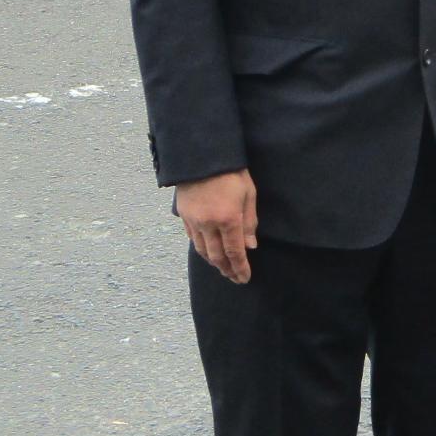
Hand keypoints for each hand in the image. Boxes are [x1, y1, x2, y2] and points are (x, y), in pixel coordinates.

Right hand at [178, 169, 257, 283]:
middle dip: (227, 270)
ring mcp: (194, 221)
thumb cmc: (232, 172)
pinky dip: (202, 250)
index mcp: (228, 219)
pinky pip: (193, 239)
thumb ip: (250, 222)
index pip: (235, 252)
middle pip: (217, 256)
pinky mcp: (184, 216)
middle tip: (235, 278)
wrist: (202, 157)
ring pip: (203, 250)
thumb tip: (251, 246)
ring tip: (223, 268)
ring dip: (213, 262)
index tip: (245, 278)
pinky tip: (208, 253)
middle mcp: (208, 224)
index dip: (240, 268)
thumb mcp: (248, 194)